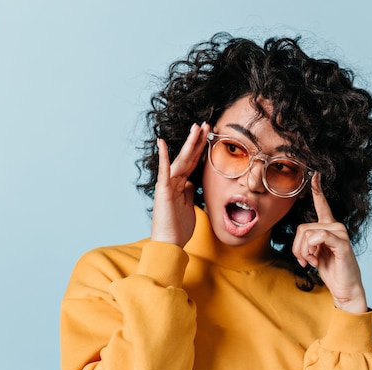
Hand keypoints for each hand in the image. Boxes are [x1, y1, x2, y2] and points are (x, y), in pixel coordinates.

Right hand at [151, 122, 209, 246]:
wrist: (170, 243)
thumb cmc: (179, 228)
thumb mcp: (189, 206)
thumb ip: (189, 192)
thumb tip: (191, 182)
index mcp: (182, 185)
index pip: (194, 162)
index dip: (201, 148)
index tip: (209, 134)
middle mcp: (174, 181)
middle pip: (189, 157)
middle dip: (197, 140)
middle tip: (206, 123)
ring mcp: (168, 185)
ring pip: (181, 160)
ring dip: (189, 143)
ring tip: (196, 127)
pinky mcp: (163, 191)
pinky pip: (164, 172)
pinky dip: (163, 157)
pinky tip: (162, 143)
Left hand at [292, 173, 367, 312]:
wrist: (344, 288)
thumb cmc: (331, 271)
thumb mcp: (315, 253)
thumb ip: (308, 242)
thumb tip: (301, 239)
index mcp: (329, 227)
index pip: (323, 205)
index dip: (318, 190)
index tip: (315, 175)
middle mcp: (336, 226)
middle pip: (302, 228)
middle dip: (297, 248)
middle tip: (304, 261)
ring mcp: (340, 233)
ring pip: (306, 234)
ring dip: (303, 252)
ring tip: (311, 262)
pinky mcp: (341, 242)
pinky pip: (317, 237)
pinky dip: (310, 251)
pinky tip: (315, 261)